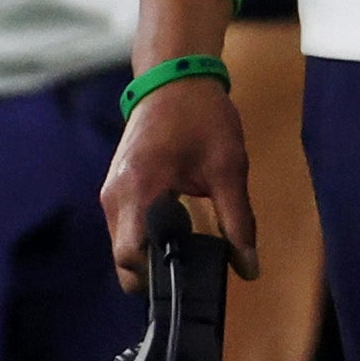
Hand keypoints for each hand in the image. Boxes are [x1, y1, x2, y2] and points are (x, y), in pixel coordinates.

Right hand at [102, 73, 252, 291]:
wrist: (175, 78)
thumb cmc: (202, 117)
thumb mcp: (229, 169)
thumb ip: (238, 221)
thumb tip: (249, 269)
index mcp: (139, 189)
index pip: (131, 257)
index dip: (157, 280)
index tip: (190, 282)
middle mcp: (115, 197)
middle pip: (124, 260)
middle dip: (154, 276)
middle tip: (194, 275)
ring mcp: (111, 194)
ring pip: (123, 248)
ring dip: (150, 259)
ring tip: (189, 257)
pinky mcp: (116, 190)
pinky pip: (126, 231)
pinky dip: (146, 241)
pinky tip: (177, 237)